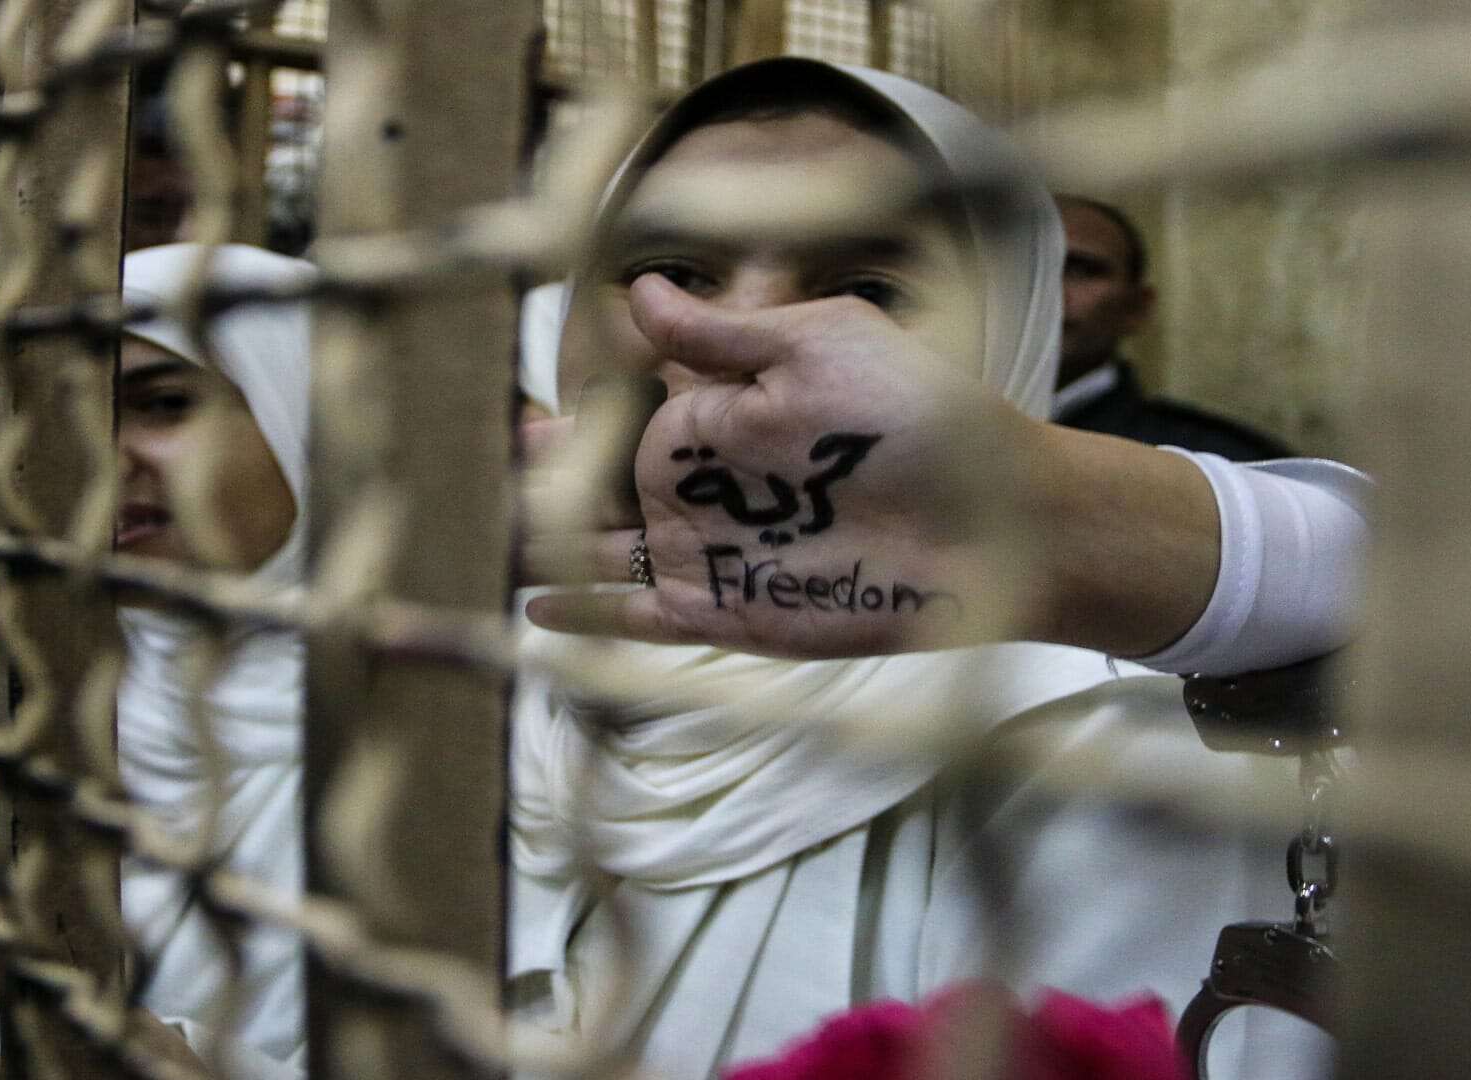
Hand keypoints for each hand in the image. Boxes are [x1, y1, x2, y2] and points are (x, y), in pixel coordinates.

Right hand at [523, 274, 1052, 657]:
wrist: (1000, 517)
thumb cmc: (923, 414)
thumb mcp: (819, 346)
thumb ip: (722, 335)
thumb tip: (639, 290)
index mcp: (717, 419)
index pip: (617, 422)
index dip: (565, 424)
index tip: (509, 416)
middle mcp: (704, 491)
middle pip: (597, 493)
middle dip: (539, 486)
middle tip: (471, 480)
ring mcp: (713, 557)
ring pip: (603, 554)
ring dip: (545, 547)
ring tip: (475, 540)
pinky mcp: (732, 618)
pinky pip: (643, 623)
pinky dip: (590, 619)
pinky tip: (535, 605)